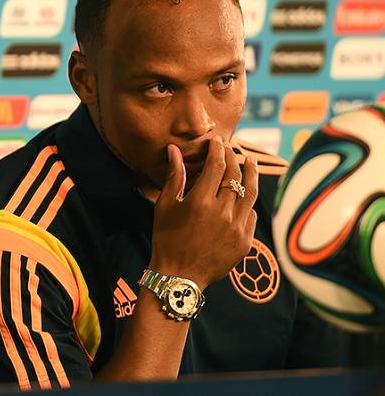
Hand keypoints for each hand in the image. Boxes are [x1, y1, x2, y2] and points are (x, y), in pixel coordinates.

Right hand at [149, 136, 258, 288]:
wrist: (179, 276)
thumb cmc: (166, 239)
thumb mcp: (165, 206)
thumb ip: (175, 176)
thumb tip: (175, 150)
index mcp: (200, 202)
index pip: (217, 165)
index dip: (218, 150)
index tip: (216, 142)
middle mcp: (223, 212)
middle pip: (236, 176)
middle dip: (233, 158)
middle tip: (230, 150)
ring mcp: (238, 228)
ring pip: (251, 193)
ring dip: (251, 175)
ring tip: (250, 163)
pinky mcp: (246, 242)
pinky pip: (252, 216)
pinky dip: (248, 203)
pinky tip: (244, 198)